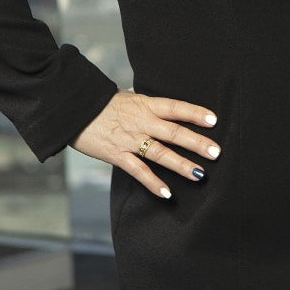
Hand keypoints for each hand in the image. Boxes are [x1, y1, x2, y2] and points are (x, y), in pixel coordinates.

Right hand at [69, 89, 219, 198]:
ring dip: (181, 165)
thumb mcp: (127, 96)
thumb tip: (162, 104)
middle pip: (174, 132)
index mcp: (145, 104)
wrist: (73, 109)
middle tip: (216, 152)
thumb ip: (146, 102)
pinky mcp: (117, 155)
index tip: (214, 120)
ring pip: (160, 153)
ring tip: (200, 174)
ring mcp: (130, 139)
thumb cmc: (101, 102)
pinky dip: (153, 183)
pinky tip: (167, 193)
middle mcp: (141, 122)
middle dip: (196, 142)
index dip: (195, 113)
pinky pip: (138, 171)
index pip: (175, 107)